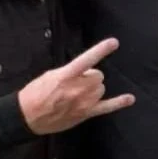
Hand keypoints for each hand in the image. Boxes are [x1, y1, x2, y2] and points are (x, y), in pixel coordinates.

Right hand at [18, 38, 134, 134]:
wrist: (27, 116)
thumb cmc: (36, 93)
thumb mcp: (50, 76)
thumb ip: (70, 72)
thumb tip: (85, 71)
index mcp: (66, 76)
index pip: (87, 59)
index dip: (101, 50)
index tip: (114, 42)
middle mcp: (77, 88)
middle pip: (98, 76)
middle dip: (90, 77)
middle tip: (76, 83)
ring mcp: (83, 102)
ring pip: (101, 88)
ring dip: (94, 88)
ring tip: (78, 94)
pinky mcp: (86, 113)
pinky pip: (107, 107)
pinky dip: (119, 103)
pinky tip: (130, 99)